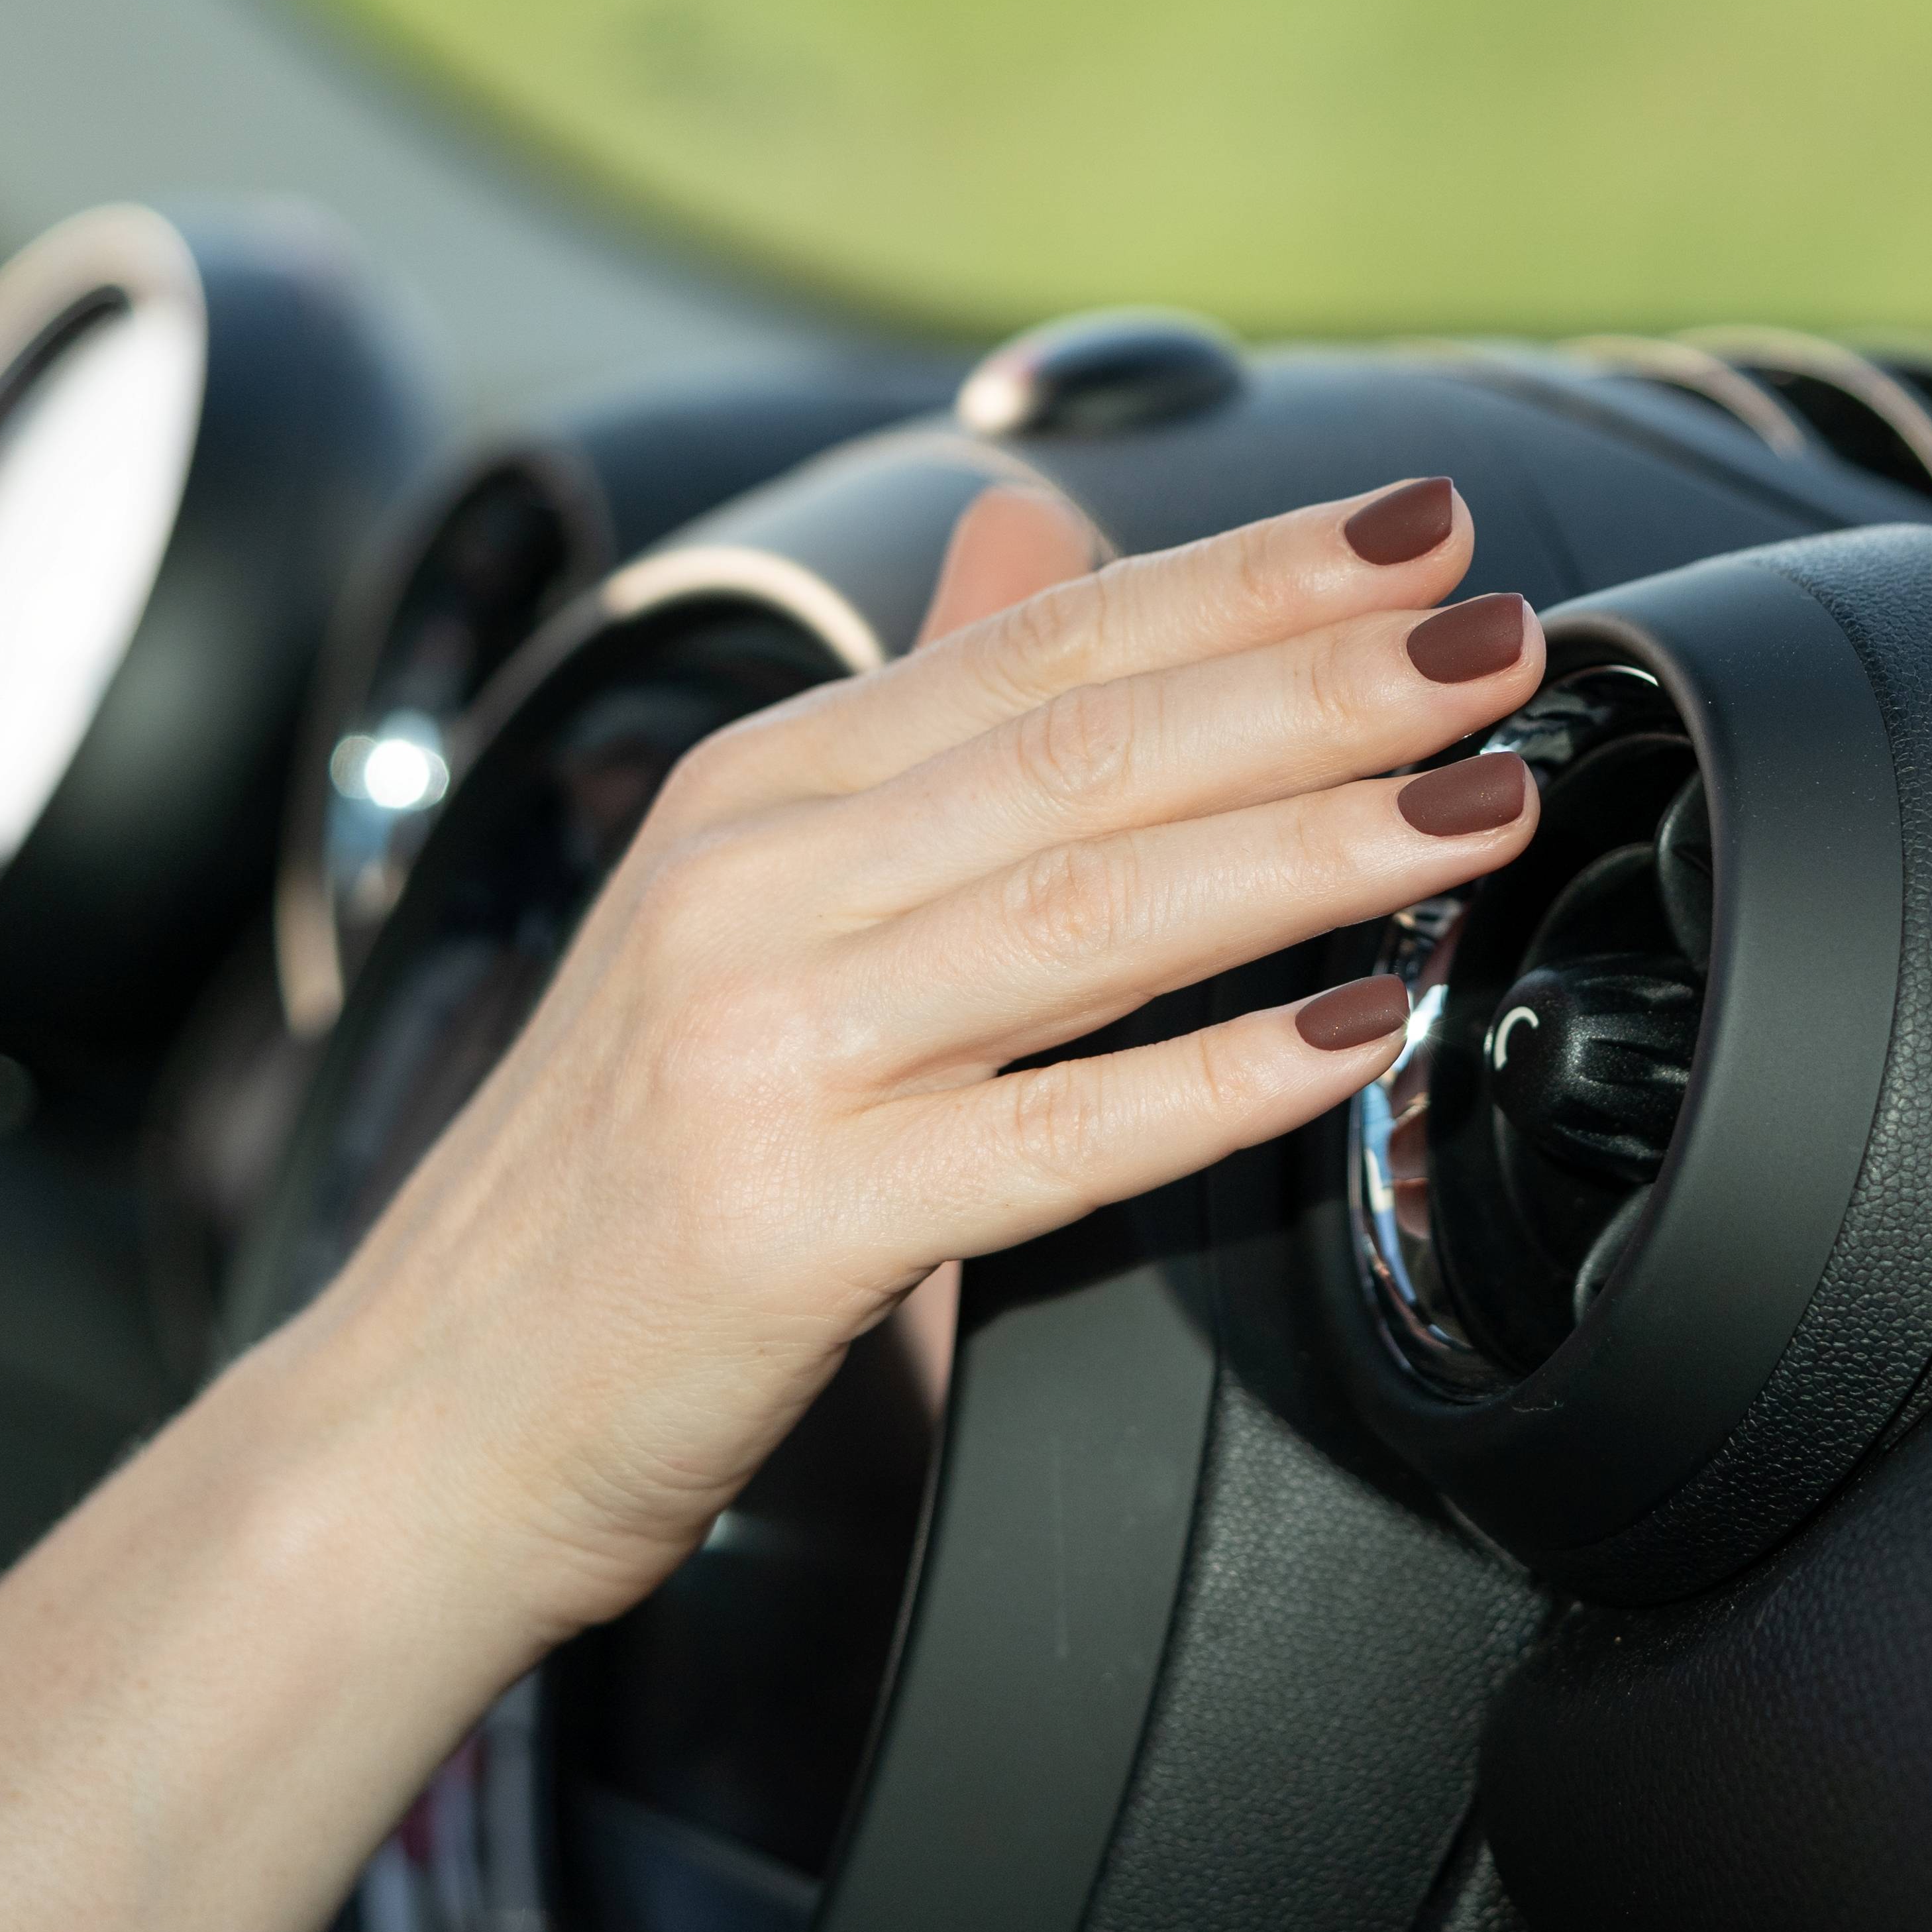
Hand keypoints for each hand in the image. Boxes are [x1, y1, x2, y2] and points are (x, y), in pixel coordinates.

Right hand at [280, 475, 1545, 1641]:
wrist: (429, 1413)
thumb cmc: (622, 1167)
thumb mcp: (749, 903)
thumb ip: (917, 724)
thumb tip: (1037, 518)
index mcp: (759, 793)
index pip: (1044, 644)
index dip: (1249, 577)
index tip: (1422, 531)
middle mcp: (753, 885)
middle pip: (1086, 752)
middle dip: (1321, 682)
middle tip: (1502, 639)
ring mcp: (763, 1049)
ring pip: (1087, 913)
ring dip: (1311, 846)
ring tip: (1477, 803)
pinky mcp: (788, 1221)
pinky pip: (1047, 1138)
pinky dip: (1214, 1081)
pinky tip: (1355, 1032)